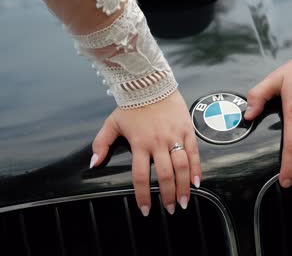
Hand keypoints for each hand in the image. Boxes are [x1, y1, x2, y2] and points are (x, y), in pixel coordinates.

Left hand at [89, 90, 200, 215]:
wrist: (151, 83)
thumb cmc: (132, 105)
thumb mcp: (112, 123)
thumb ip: (101, 144)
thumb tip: (93, 163)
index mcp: (140, 143)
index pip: (141, 176)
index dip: (143, 195)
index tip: (146, 210)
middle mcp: (158, 142)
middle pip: (165, 175)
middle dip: (168, 196)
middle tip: (171, 210)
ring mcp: (175, 136)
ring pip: (182, 167)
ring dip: (184, 187)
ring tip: (184, 201)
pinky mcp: (187, 130)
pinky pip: (194, 153)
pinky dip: (197, 169)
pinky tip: (197, 182)